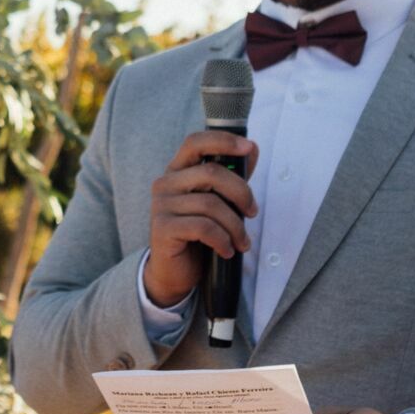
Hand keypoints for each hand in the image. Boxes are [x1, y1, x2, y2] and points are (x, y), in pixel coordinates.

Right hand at [143, 130, 258, 304]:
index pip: (196, 142)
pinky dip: (222, 240)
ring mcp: (162, 205)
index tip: (248, 147)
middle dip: (241, 193)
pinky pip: (203, 227)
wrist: (175, 272)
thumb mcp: (218, 202)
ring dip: (235, 226)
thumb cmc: (197, 234)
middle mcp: (165, 183)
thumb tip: (252, 149)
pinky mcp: (163, 228)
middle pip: (211, 173)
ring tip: (242, 242)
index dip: (223, 141)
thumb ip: (232, 176)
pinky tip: (226, 250)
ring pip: (211, 204)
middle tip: (252, 213)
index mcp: (178, 171)